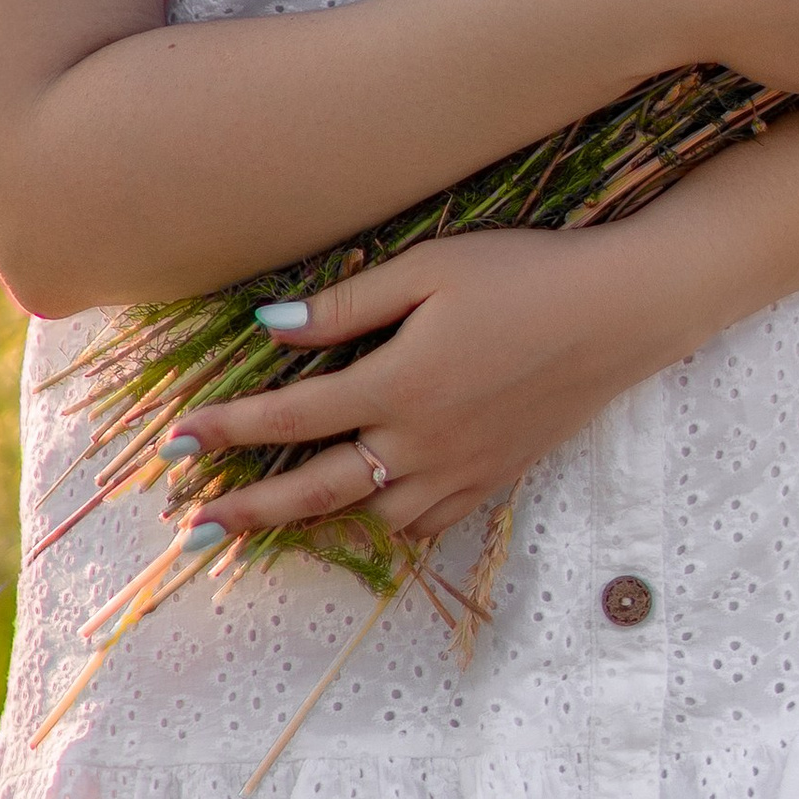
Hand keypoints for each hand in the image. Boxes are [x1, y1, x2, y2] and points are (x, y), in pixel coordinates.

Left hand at [177, 233, 665, 542]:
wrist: (621, 310)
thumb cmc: (522, 272)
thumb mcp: (428, 268)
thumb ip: (347, 305)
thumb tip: (269, 328)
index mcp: (397, 386)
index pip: (290, 420)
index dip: (226, 431)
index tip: (177, 441)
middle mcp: (423, 442)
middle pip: (317, 492)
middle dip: (248, 512)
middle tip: (195, 530)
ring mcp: (463, 469)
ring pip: (375, 517)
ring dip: (320, 522)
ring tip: (275, 522)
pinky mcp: (497, 478)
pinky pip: (430, 524)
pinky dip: (392, 525)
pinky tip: (374, 514)